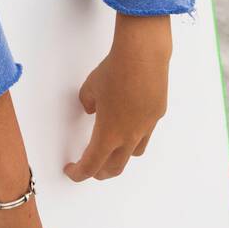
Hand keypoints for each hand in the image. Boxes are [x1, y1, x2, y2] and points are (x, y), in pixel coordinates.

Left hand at [64, 13, 171, 181]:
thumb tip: (92, 109)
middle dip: (99, 172)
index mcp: (109, 134)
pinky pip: (145, 132)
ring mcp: (146, 126)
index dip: (79, 172)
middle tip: (89, 168)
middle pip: (114, 167)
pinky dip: (134, 134)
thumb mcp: (90, 87)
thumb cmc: (114, 71)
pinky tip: (129, 121)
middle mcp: (130, 136)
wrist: (143, 55)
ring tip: (111, 149)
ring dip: (120, 157)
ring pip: (133, 153)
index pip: (92, 165)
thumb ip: (87, 103)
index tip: (71, 170)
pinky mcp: (157, 114)